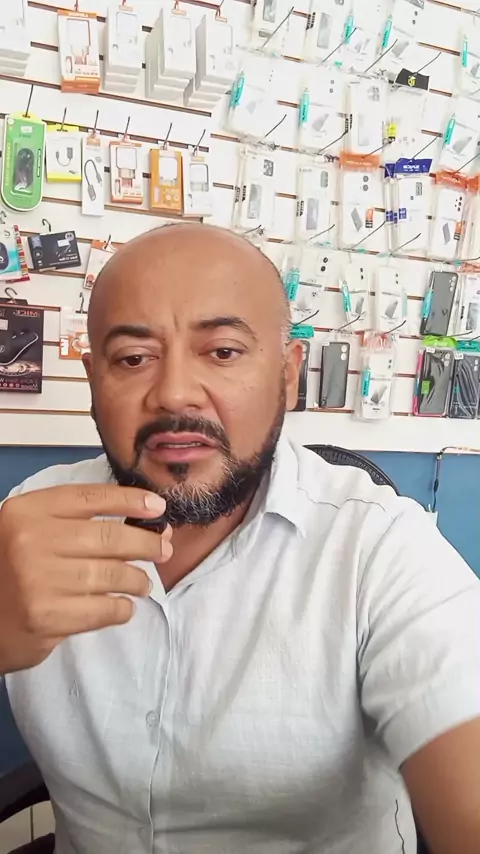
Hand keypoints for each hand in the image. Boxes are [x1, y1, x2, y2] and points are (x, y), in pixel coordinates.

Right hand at [0, 484, 172, 674]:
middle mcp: (31, 541)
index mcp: (27, 511)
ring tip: (141, 582)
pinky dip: (121, 608)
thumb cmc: (12, 568)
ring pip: (112, 575)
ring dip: (136, 579)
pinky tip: (122, 606)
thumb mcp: (29, 528)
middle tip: (162, 550)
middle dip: (145, 543)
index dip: (130, 500)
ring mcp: (39, 580)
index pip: (91, 498)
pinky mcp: (47, 617)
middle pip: (109, 536)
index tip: (157, 506)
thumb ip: (73, 520)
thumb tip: (142, 518)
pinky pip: (103, 609)